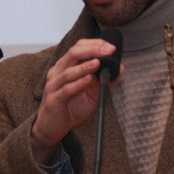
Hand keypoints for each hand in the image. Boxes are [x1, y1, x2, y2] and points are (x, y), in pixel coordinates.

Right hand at [30, 38, 120, 163]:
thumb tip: (120, 68)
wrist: (52, 129)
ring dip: (84, 66)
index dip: (95, 44)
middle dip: (92, 50)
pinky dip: (78, 84)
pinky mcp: (53, 100)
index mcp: (66, 66)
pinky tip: (89, 80)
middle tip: (107, 51)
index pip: (79, 48)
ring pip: (68, 71)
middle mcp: (58, 72)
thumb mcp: (92, 93)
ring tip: (98, 63)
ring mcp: (54, 85)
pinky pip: (66, 89)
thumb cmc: (70, 108)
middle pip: (73, 54)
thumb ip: (104, 80)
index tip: (110, 47)